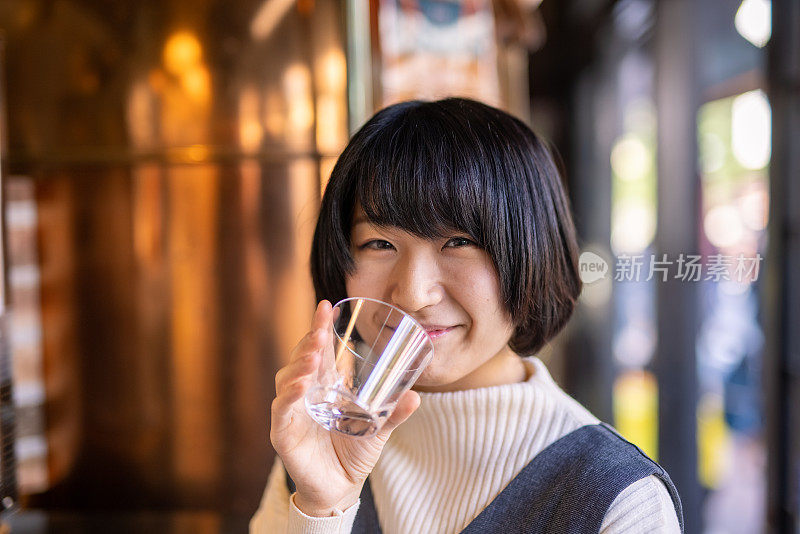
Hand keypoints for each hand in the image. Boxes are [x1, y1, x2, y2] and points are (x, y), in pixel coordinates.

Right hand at [270, 300, 420, 515]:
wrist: (341, 488)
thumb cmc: (353, 452)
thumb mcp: (378, 429)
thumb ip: (394, 413)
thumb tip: (416, 397)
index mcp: (324, 386)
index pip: (319, 351)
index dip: (319, 328)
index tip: (326, 306)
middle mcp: (304, 394)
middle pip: (300, 360)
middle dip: (309, 342)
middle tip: (321, 330)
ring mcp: (291, 413)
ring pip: (287, 381)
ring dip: (298, 366)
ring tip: (313, 357)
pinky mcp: (283, 434)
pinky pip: (282, 411)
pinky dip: (288, 397)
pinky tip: (300, 386)